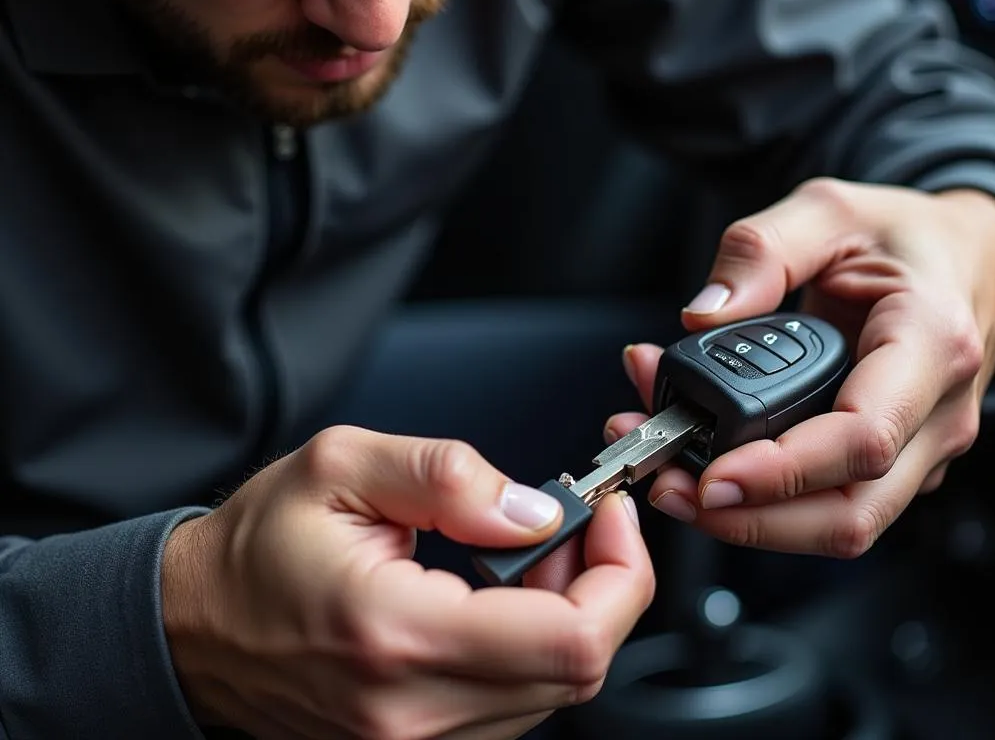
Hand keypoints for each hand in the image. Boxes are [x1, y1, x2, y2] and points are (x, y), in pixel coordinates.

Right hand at [161, 426, 653, 739]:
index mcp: (397, 633)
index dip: (619, 574)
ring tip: (522, 553)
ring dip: (565, 615)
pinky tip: (500, 595)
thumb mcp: (344, 464)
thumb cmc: (259, 545)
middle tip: (570, 522)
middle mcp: (411, 710)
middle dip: (599, 585)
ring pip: (552, 691)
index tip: (610, 516)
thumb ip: (449, 477)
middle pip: (576, 671)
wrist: (195, 623)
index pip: (569, 640)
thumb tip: (535, 510)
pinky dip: (531, 646)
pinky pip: (513, 704)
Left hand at [607, 178, 994, 557]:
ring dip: (748, 516)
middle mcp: (936, 413)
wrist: (973, 260)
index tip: (712, 475)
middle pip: (848, 512)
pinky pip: (829, 498)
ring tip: (670, 476)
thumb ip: (761, 251)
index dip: (783, 471)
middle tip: (669, 490)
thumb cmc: (908, 236)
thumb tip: (702, 314)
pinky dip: (764, 493)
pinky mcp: (894, 462)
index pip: (862, 439)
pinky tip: (708, 457)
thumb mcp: (829, 211)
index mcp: (931, 342)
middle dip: (749, 519)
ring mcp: (920, 447)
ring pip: (838, 522)